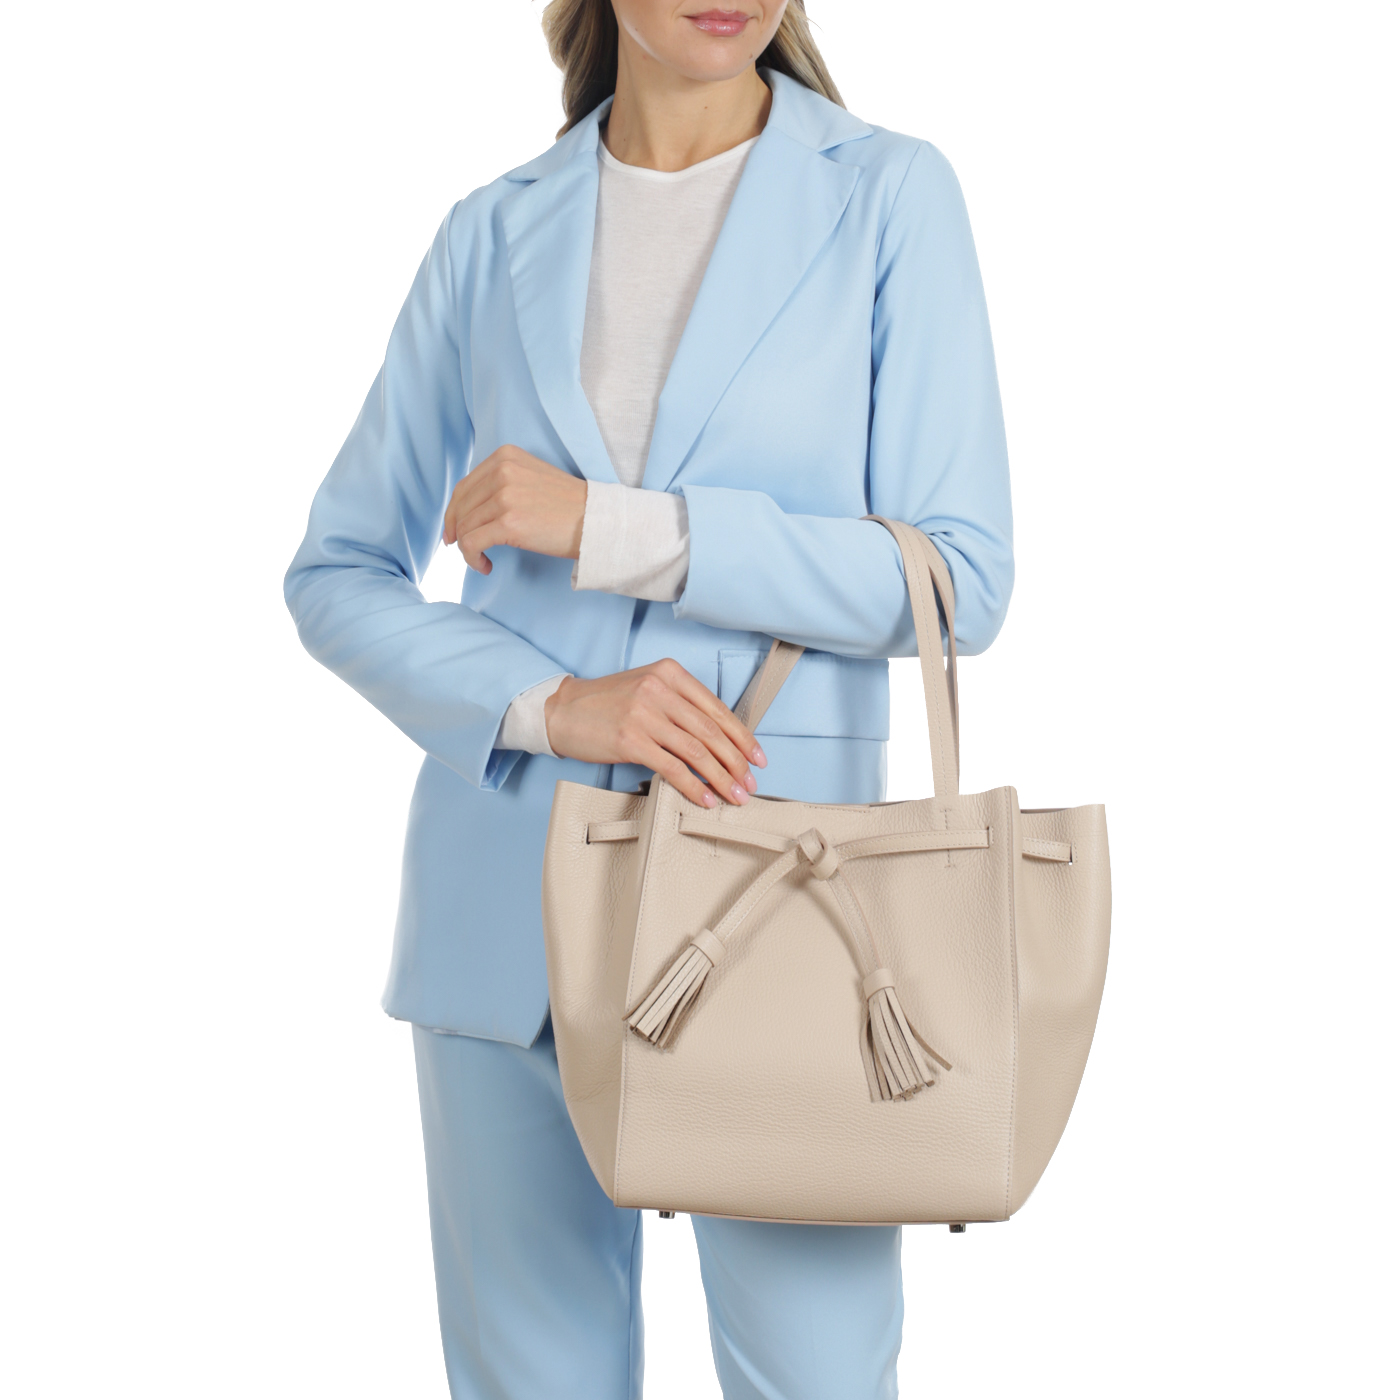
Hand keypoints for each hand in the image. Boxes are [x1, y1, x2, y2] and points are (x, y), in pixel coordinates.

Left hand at [443, 445, 587, 573]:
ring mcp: (505, 497)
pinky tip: (486, 566)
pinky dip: (473, 559)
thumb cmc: (567, 505)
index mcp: (505, 457)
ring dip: (468, 549)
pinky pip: (472, 544)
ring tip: (483, 559)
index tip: (454, 531)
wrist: (596, 520)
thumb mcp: (530, 476)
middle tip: (464, 549)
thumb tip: (466, 510)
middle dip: (457, 532)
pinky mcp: (509, 523)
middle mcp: (502, 472)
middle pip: (460, 507)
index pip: (464, 487)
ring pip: (464, 527)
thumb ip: (500, 482)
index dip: (454, 512)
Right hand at [544, 660, 767, 807]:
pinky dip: (694, 786)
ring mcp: (645, 714)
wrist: (562, 710)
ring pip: (697, 751)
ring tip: (735, 795)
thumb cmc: (607, 703)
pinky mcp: (631, 739)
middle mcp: (660, 689)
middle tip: (750, 784)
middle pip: (711, 732)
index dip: (742, 737)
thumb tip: (719, 740)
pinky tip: (705, 798)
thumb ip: (681, 705)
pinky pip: (673, 767)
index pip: (717, 709)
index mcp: (670, 673)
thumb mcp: (648, 689)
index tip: (757, 758)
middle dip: (737, 762)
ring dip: (721, 778)